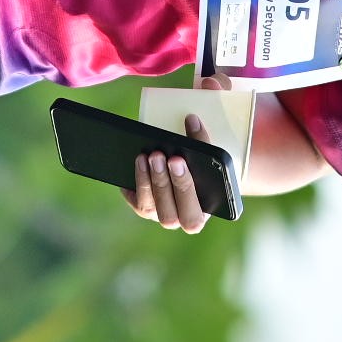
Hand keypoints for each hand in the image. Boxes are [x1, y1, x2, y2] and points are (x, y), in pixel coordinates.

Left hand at [125, 115, 216, 234]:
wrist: (187, 170)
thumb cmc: (203, 166)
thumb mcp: (206, 157)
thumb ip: (202, 142)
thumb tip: (191, 120)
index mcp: (202, 216)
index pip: (193, 216)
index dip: (184, 188)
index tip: (178, 159)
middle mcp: (179, 221)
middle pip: (169, 215)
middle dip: (163, 182)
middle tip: (159, 155)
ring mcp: (159, 215)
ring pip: (148, 208)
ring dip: (146, 181)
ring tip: (145, 156)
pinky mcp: (144, 207)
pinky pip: (135, 200)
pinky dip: (135, 182)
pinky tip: (137, 161)